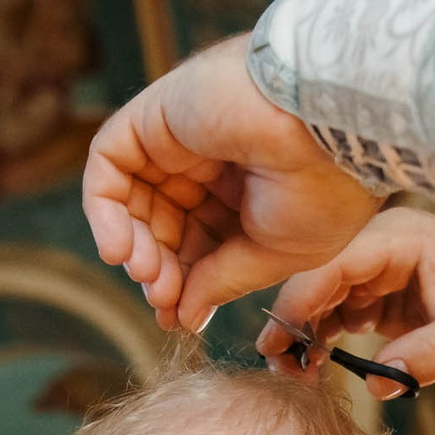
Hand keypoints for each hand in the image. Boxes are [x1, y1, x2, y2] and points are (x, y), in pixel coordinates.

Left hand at [83, 34, 382, 329]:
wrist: (331, 124)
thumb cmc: (325, 188)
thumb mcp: (276, 254)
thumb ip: (223, 280)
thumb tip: (184, 317)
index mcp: (251, 192)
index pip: (201, 242)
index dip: (186, 282)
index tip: (178, 318)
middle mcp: (214, 164)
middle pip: (164, 225)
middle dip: (160, 269)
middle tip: (163, 300)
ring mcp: (181, 137)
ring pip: (133, 199)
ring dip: (133, 246)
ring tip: (146, 276)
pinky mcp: (154, 115)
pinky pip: (108, 164)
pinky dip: (103, 211)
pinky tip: (119, 251)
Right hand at [256, 209, 434, 393]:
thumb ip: (431, 356)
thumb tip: (378, 386)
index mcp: (400, 237)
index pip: (333, 264)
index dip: (299, 302)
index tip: (278, 345)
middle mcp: (380, 245)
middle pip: (317, 279)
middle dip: (292, 322)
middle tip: (278, 370)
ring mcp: (377, 270)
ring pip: (321, 299)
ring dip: (303, 334)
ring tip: (293, 376)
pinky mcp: (380, 296)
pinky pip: (337, 314)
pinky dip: (322, 339)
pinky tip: (313, 368)